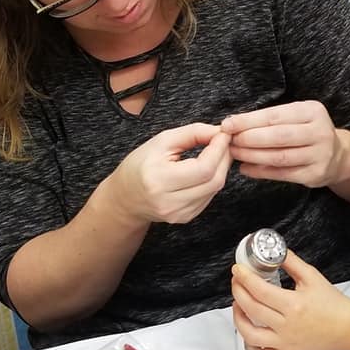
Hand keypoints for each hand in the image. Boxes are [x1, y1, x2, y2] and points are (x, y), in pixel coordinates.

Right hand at [104, 123, 231, 224]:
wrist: (125, 197)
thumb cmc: (140, 165)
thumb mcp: (161, 141)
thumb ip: (192, 133)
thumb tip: (219, 132)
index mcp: (158, 180)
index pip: (203, 168)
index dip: (219, 149)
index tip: (223, 134)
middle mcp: (169, 202)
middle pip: (214, 180)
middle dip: (224, 158)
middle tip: (224, 142)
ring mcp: (178, 213)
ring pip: (215, 189)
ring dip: (221, 168)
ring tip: (217, 153)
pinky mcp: (185, 217)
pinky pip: (209, 197)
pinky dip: (213, 180)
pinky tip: (207, 169)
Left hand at [221, 101, 349, 187]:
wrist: (337, 155)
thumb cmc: (306, 132)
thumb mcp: (295, 117)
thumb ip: (269, 120)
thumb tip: (233, 125)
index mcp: (312, 111)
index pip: (275, 115)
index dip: (248, 121)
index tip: (227, 124)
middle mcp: (320, 132)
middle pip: (278, 136)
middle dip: (249, 138)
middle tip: (229, 141)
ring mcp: (320, 155)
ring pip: (280, 157)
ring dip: (252, 156)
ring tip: (235, 153)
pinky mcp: (316, 174)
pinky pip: (283, 174)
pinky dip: (261, 172)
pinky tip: (246, 169)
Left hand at [231, 251, 349, 349]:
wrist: (347, 327)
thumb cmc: (332, 304)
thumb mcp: (312, 277)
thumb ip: (292, 262)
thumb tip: (275, 252)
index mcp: (294, 305)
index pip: (260, 290)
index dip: (244, 278)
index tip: (238, 270)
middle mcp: (287, 326)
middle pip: (251, 309)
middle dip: (238, 292)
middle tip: (237, 282)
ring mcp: (285, 342)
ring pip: (250, 335)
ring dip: (238, 318)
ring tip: (238, 305)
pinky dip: (249, 346)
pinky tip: (248, 333)